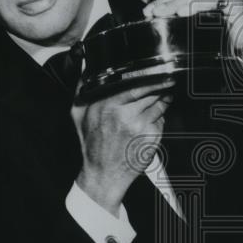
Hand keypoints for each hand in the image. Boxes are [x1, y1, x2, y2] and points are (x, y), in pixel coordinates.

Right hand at [72, 78, 173, 215]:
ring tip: (160, 100)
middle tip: (164, 83)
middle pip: (151, 92)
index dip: (149, 77)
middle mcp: (124, 115)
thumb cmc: (91, 145)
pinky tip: (150, 122)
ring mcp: (140, 127)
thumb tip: (86, 68)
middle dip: (158, 87)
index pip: (135, 84)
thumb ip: (81, 89)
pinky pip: (161, 120)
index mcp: (107, 105)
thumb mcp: (78, 115)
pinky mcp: (151, 138)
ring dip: (162, 100)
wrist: (103, 175)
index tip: (156, 72)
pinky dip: (159, 118)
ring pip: (159, 105)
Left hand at [143, 0, 242, 68]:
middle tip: (152, 11)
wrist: (239, 34)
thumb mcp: (185, 7)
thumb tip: (146, 1)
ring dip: (177, 3)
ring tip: (163, 14)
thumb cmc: (211, 19)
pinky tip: (183, 13)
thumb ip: (168, 1)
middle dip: (166, 0)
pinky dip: (196, 6)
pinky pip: (212, 0)